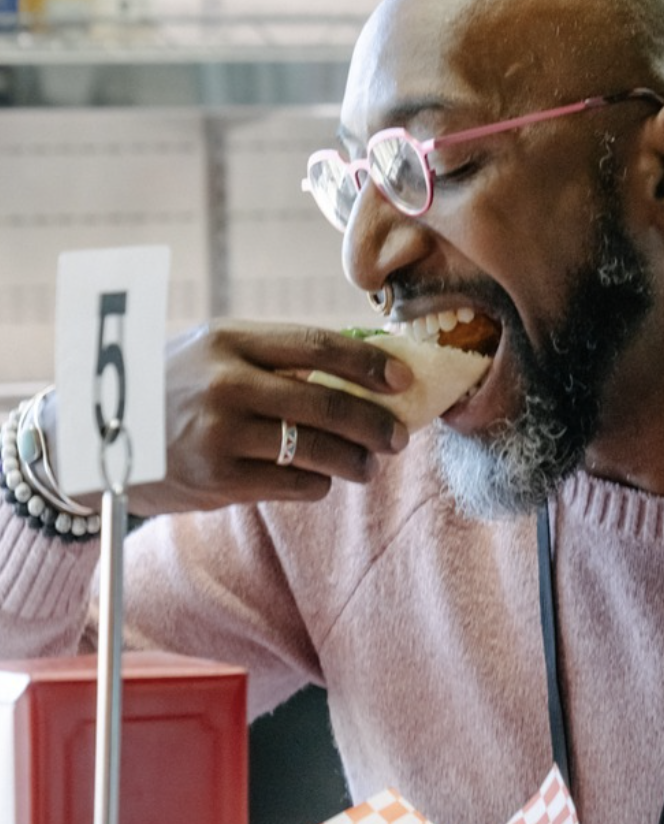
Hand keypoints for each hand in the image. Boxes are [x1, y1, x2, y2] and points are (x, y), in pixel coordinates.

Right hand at [43, 321, 414, 516]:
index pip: (318, 345)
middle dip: (376, 424)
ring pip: (320, 449)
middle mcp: (225, 382)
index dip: (370, 365)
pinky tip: (319, 478)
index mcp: (229, 340)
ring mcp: (220, 432)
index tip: (404, 381)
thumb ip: (278, 356)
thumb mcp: (214, 352)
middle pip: (328, 402)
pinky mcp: (219, 478)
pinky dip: (318, 483)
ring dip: (357, 462)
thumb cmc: (175, 387)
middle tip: (398, 437)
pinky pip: (297, 483)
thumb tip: (366, 366)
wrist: (99, 435)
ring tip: (368, 465)